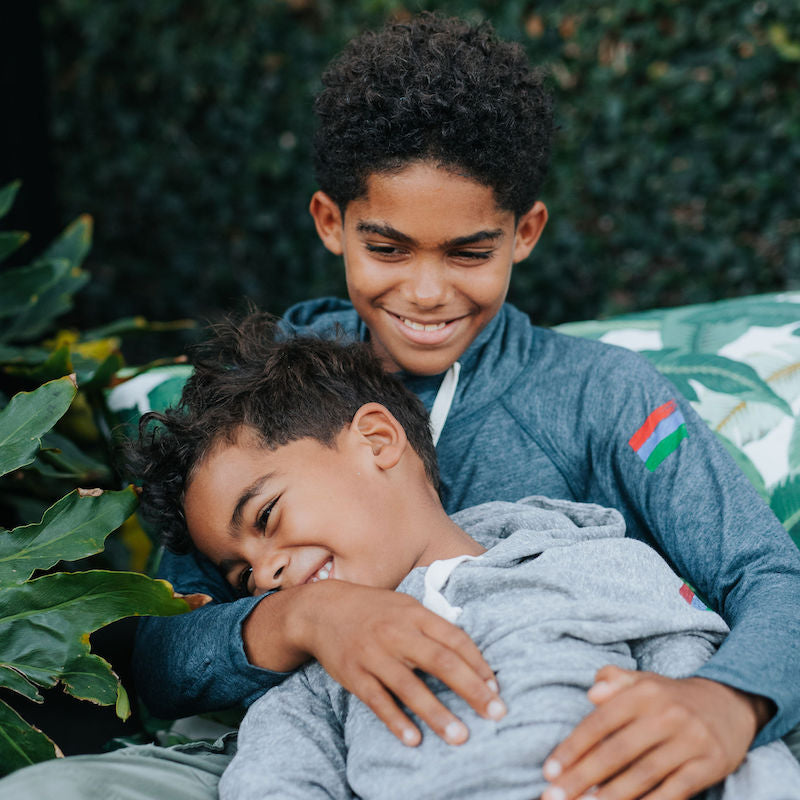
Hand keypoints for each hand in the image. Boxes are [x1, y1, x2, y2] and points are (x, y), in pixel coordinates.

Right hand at [247, 580, 505, 745]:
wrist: (323, 609)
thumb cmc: (374, 609)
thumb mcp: (405, 606)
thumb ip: (433, 626)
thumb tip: (470, 653)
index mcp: (415, 614)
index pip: (455, 639)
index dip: (478, 664)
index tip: (495, 688)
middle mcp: (397, 633)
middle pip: (440, 662)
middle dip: (471, 689)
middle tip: (496, 713)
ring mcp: (374, 654)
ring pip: (409, 687)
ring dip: (437, 714)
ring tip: (460, 736)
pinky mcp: (354, 674)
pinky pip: (378, 701)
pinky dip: (396, 720)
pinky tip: (413, 739)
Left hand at [541, 666, 773, 799]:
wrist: (729, 704)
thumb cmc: (669, 697)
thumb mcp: (642, 681)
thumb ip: (613, 681)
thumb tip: (591, 693)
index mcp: (644, 692)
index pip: (600, 722)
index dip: (573, 747)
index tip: (549, 771)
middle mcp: (667, 715)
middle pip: (617, 752)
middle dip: (583, 777)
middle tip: (555, 797)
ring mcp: (690, 741)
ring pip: (643, 775)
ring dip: (611, 796)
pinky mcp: (710, 765)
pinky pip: (674, 791)